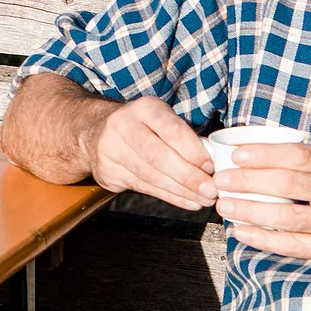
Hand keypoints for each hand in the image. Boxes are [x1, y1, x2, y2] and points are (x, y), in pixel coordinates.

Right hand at [88, 98, 216, 210]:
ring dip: (181, 191)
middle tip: (210, 190)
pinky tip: (187, 201)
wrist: (96, 131)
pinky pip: (143, 187)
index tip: (211, 167)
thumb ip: (184, 137)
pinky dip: (169, 197)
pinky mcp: (107, 171)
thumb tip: (214, 164)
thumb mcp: (162, 120)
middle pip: (158, 156)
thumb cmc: (143, 127)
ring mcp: (111, 149)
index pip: (171, 130)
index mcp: (144, 108)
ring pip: (150, 175)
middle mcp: (123, 125)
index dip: (193, 151)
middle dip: (188, 177)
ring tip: (203, 199)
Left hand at [217, 142, 310, 277]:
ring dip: (248, 211)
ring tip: (224, 206)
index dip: (263, 154)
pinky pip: (292, 245)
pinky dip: (262, 238)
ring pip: (285, 216)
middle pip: (286, 184)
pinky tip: (242, 232)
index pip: (297, 154)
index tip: (235, 156)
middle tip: (220, 181)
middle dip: (247, 182)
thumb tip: (263, 151)